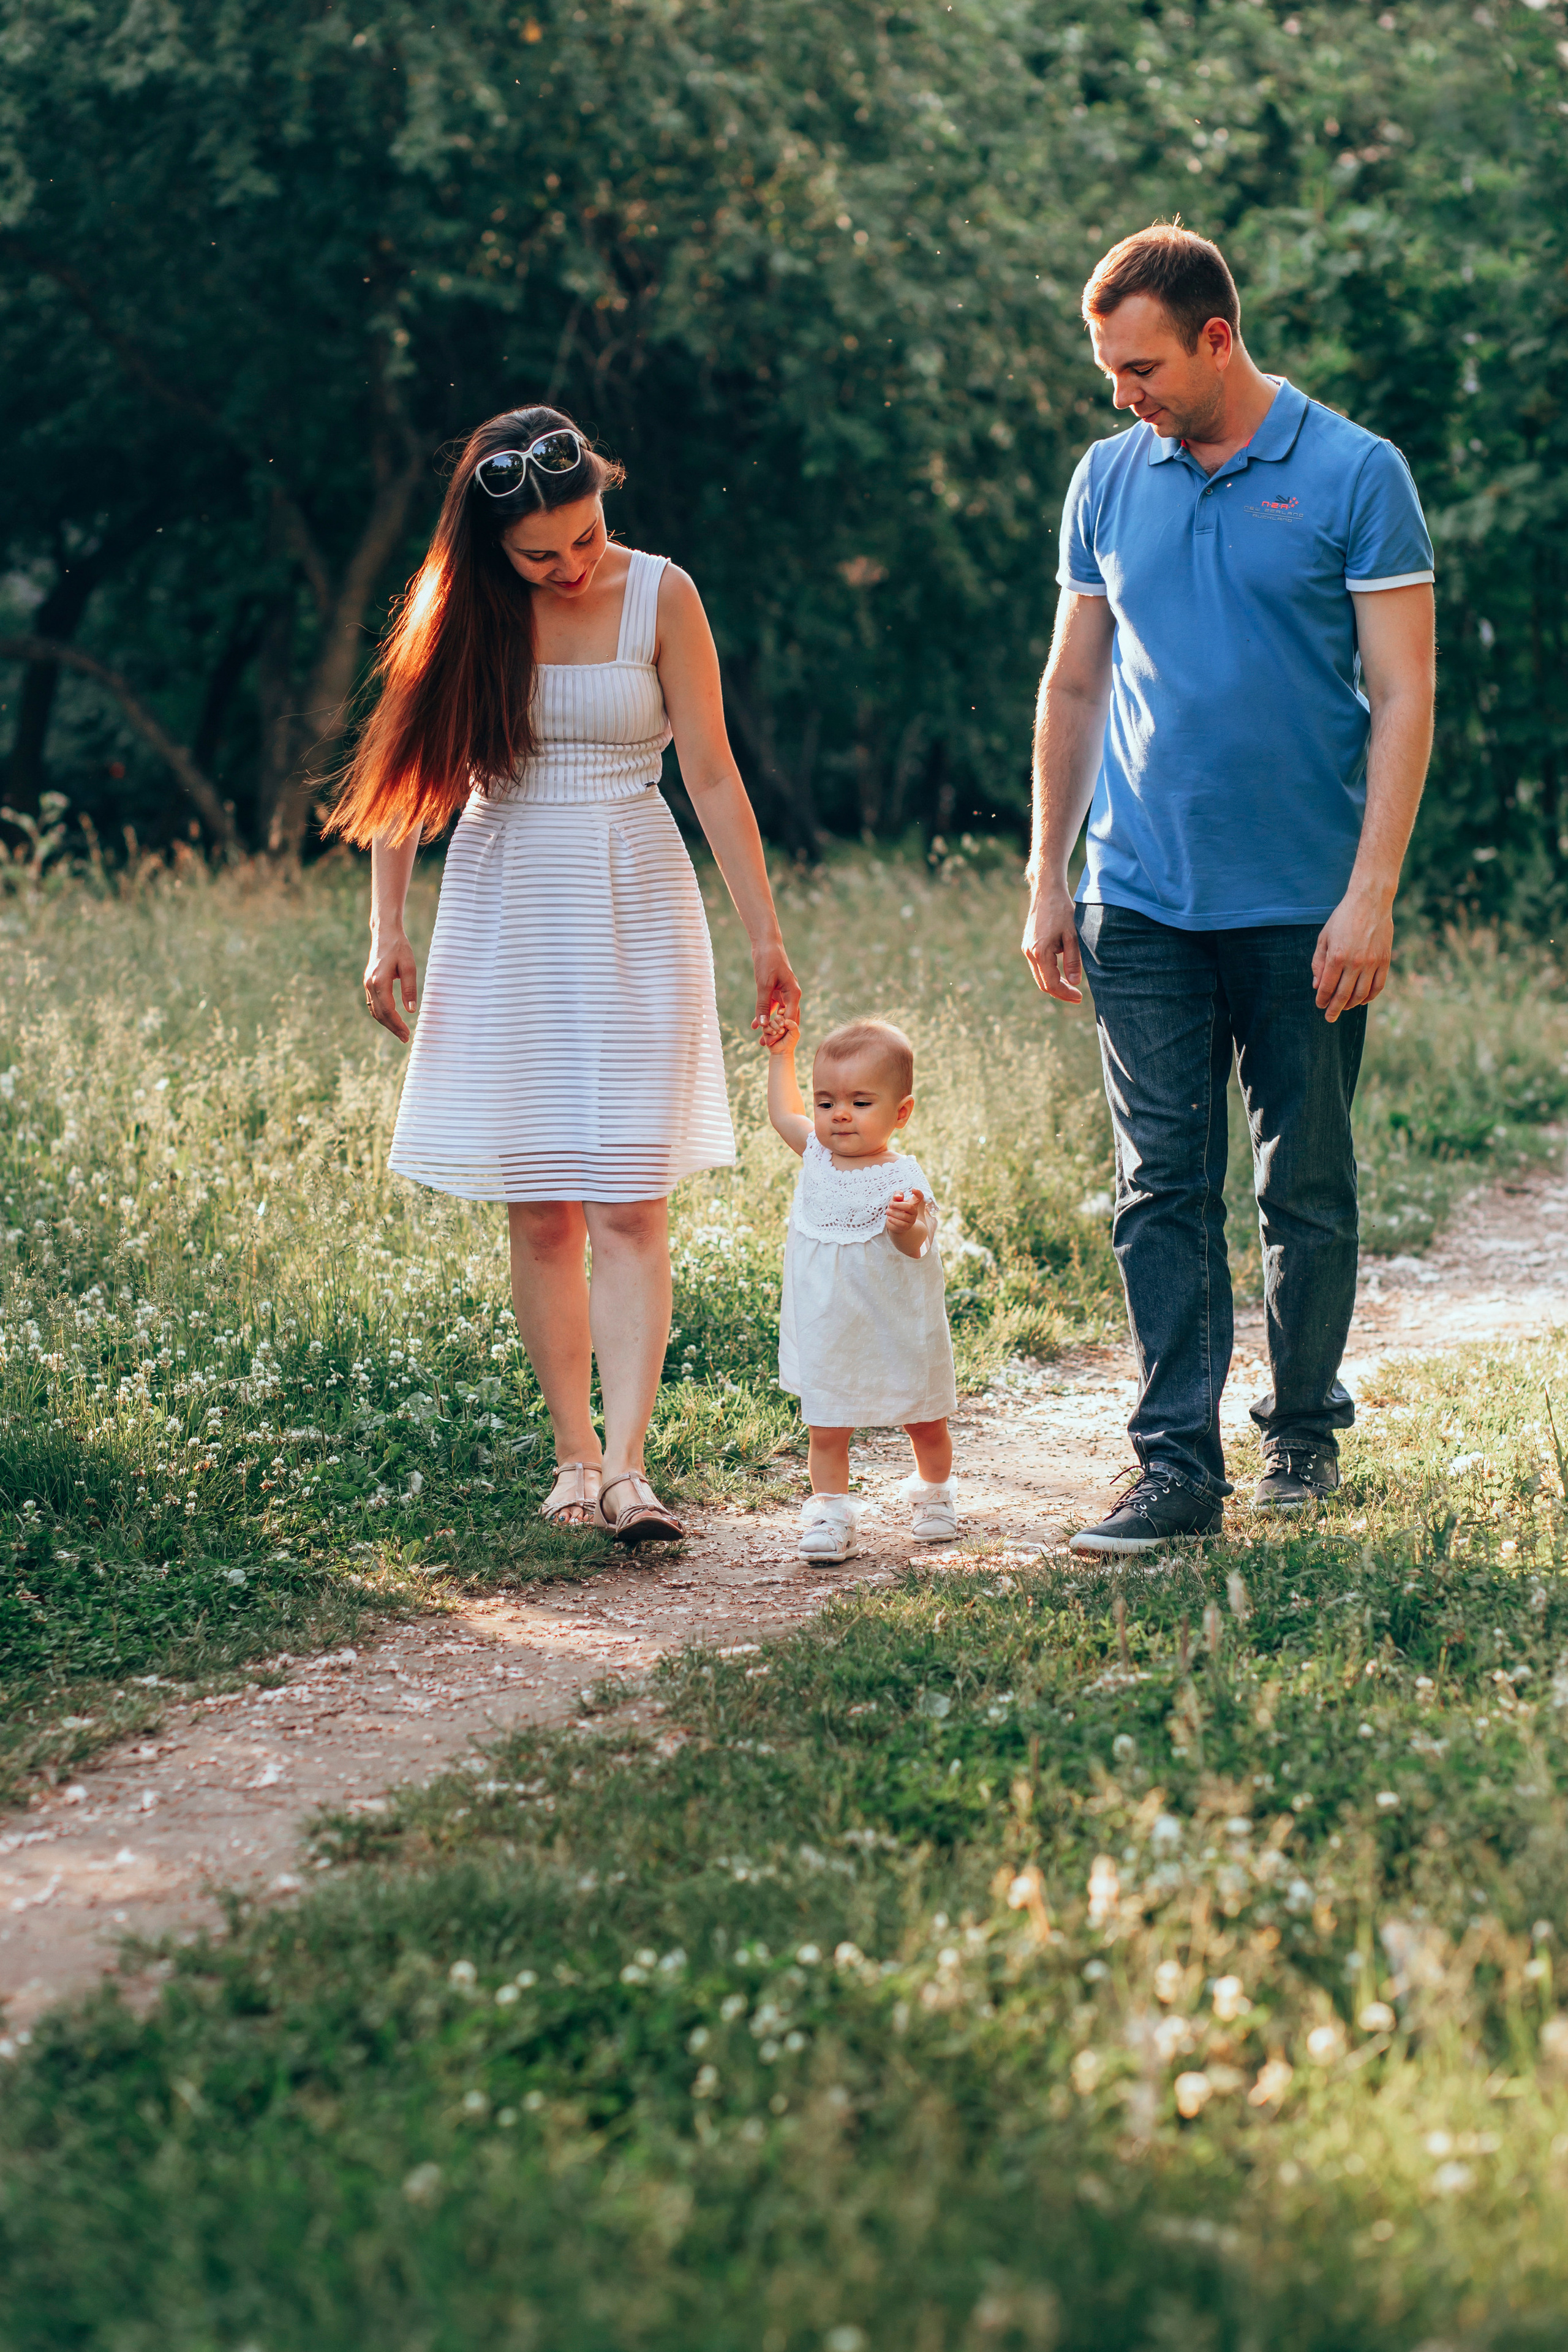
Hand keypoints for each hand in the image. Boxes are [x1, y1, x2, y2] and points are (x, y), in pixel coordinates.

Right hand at [364, 930, 418, 1042]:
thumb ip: (409, 989)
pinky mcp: (368, 982)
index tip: (407, 1034)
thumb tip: (411, 1010)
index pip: (388, 1010)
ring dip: (386, 1023)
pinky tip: (390, 1019)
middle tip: (405, 1038)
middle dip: (392, 1027)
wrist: (384, 934)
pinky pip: (372, 1003)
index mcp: (379, 981)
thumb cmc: (399, 948)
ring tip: (399, 1032)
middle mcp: (370, 984)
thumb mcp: (409, 966)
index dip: (397, 1024)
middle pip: (379, 1013)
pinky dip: (381, 1014)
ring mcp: (367, 983)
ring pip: (374, 1010)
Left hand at [751, 939, 800, 1033]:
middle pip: (786, 1019)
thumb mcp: (764, 984)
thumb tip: (762, 1024)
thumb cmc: (768, 960)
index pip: (790, 1018)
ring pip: (778, 1015)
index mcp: (794, 993)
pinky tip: (754, 1025)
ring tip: (760, 1040)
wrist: (766, 944)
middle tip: (766, 1045)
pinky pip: (771, 1007)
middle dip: (776, 1032)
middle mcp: (791, 995)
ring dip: (769, 1026)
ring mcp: (784, 994)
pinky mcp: (775, 991)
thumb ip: (763, 1004)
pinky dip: (763, 1015)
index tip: (771, 1042)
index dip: (781, 1031)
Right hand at [760, 1004, 799, 1054]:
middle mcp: (779, 1022)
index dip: (783, 1011)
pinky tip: (774, 1034)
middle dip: (780, 1020)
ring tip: (780, 1033)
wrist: (782, 1051)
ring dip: (776, 1027)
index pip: (785, 1012)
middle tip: (783, 1026)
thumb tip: (785, 1020)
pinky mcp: (766, 1030)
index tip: (782, 1013)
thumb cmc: (790, 1042)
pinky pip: (766, 1027)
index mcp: (787, 1020)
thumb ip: (793, 1025)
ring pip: (771, 1022)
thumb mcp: (795, 1033)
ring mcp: (772, 1025)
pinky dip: (770, 1030)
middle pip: (778, 1016)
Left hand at [883, 1187, 925, 1235]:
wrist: (894, 1224)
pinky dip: (894, 1220)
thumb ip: (897, 1196)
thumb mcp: (895, 1201)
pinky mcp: (907, 1227)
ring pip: (904, 1216)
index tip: (913, 1189)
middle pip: (910, 1207)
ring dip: (894, 1213)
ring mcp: (911, 1220)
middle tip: (890, 1204)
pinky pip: (901, 1224)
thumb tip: (898, 1196)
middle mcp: (914, 1211)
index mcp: (913, 1203)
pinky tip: (889, 1218)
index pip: (920, 1197)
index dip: (918, 1193)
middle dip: (898, 1205)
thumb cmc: (896, 1209)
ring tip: (887, 1211)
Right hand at [1021, 881, 1083, 1004]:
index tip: (1079, 997)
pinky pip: (1037, 966)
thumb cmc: (1062, 911)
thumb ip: (1073, 960)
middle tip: (1077, 996)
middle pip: (1043, 984)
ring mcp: (1027, 949)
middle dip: (1060, 992)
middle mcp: (1030, 953)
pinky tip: (1062, 973)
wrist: (1046, 892)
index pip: (1051, 983)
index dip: (1065, 993)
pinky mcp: (1028, 945)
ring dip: (1055, 984)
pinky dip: (1049, 973)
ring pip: (1039, 976)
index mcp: (1040, 952)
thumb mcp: (1072, 936)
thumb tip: (1074, 982)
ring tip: (1072, 987)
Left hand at [1312, 885, 1392, 1022]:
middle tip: (1329, 1018)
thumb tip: (1317, 985)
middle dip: (1334, 1009)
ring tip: (1344, 1008)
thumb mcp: (1324, 938)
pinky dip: (1369, 997)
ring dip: (1351, 1005)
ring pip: (1361, 994)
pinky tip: (1361, 1000)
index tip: (1320, 1006)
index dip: (1322, 999)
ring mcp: (1372, 963)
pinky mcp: (1385, 961)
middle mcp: (1355, 963)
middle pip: (1343, 995)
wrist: (1370, 901)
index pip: (1327, 987)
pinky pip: (1378, 986)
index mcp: (1337, 957)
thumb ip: (1319, 963)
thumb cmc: (1343, 918)